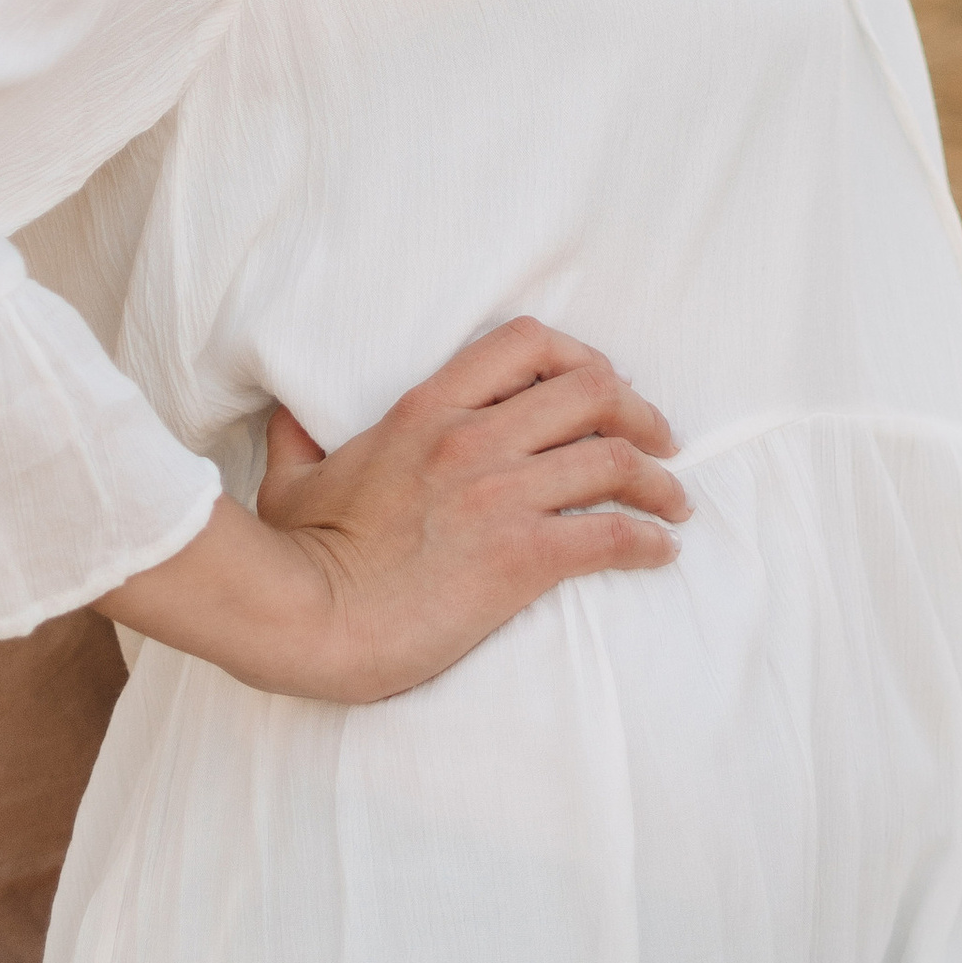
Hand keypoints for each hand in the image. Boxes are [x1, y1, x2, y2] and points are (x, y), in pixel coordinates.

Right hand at [101, 317, 688, 705]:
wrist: (310, 619)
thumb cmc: (300, 554)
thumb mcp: (293, 474)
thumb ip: (299, 434)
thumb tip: (288, 415)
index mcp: (426, 408)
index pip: (526, 343)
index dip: (578, 356)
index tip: (601, 385)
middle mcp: (471, 438)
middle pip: (591, 390)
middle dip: (638, 412)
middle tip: (658, 441)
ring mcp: (499, 494)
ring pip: (613, 460)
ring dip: (657, 481)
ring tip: (673, 503)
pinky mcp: (520, 556)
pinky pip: (611, 535)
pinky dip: (648, 540)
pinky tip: (660, 551)